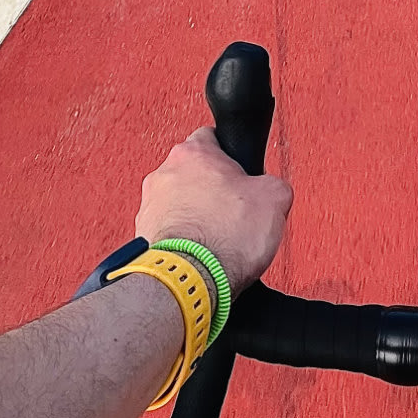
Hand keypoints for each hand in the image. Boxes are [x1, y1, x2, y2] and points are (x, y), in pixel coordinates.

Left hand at [134, 127, 291, 297]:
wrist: (192, 279)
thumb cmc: (225, 237)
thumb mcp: (275, 198)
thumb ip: (273, 184)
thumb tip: (271, 191)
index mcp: (193, 152)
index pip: (213, 138)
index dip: (232, 158)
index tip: (240, 174)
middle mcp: (163, 173)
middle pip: (195, 173)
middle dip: (213, 190)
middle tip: (235, 211)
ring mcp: (149, 205)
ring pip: (180, 202)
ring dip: (196, 215)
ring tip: (219, 238)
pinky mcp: (143, 234)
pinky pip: (169, 229)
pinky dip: (183, 239)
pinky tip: (202, 253)